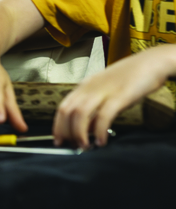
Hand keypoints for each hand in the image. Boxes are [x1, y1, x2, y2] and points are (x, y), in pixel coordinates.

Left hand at [53, 47, 175, 148]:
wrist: (150, 62)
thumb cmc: (129, 77)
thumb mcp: (105, 90)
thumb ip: (94, 106)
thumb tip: (87, 127)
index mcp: (84, 86)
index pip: (63, 107)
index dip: (58, 125)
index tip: (58, 139)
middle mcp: (89, 88)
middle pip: (67, 111)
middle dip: (65, 132)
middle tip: (71, 146)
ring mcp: (104, 91)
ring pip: (80, 113)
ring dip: (79, 133)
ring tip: (84, 146)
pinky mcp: (120, 96)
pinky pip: (103, 116)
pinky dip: (99, 131)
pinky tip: (101, 140)